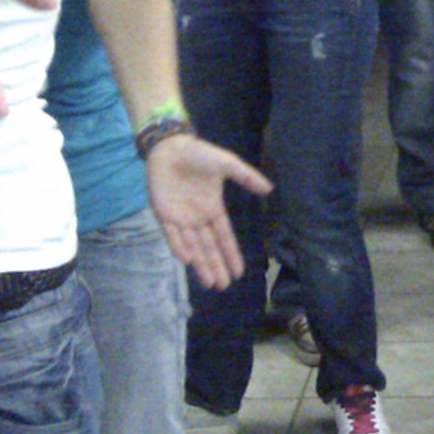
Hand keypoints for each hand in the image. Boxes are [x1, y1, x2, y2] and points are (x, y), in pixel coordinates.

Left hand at [146, 134, 274, 288]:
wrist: (171, 147)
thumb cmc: (198, 154)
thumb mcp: (227, 164)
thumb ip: (246, 177)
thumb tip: (270, 189)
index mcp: (212, 209)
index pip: (224, 237)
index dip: (231, 254)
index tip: (239, 273)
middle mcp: (197, 218)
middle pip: (209, 248)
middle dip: (216, 266)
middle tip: (224, 287)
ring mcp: (180, 218)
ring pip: (192, 247)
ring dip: (200, 264)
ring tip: (210, 283)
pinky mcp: (163, 214)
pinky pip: (172, 235)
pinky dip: (179, 247)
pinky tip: (188, 260)